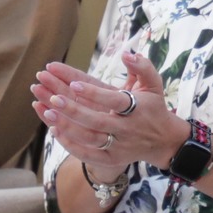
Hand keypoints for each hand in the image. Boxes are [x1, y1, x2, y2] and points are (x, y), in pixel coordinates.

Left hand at [31, 52, 184, 169]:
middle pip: (97, 122)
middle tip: (53, 98)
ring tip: (48, 112)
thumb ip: (143, 67)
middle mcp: (128, 129)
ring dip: (67, 127)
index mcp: (138, 109)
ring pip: (89, 139)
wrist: (163, 141)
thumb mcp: (154, 85)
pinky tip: (54, 130)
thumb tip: (127, 54)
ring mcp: (119, 146)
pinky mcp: (112, 159)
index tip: (74, 84)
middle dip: (74, 111)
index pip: (114, 100)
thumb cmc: (153, 108)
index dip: (94, 93)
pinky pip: (88, 155)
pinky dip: (70, 144)